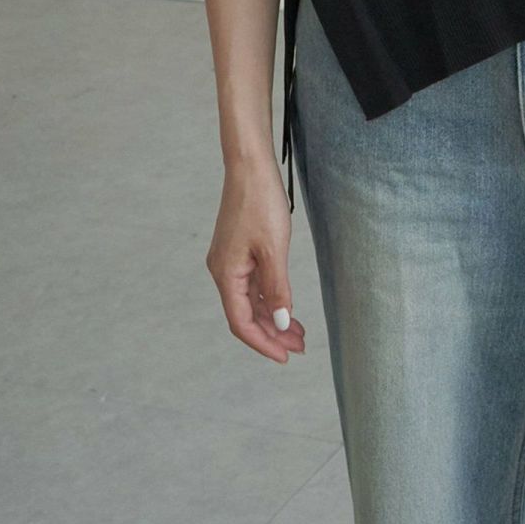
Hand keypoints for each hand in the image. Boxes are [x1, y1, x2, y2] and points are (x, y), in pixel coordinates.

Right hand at [206, 153, 305, 364]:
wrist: (250, 166)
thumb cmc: (260, 202)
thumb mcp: (274, 248)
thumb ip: (277, 288)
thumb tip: (281, 323)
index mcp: (226, 274)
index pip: (241, 322)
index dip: (264, 343)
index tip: (286, 356)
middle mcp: (223, 271)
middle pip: (246, 315)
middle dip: (273, 334)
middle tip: (301, 348)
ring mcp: (230, 261)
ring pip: (251, 301)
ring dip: (274, 317)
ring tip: (300, 333)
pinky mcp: (239, 251)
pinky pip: (253, 285)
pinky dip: (270, 298)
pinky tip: (287, 307)